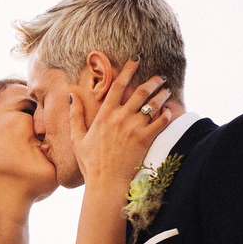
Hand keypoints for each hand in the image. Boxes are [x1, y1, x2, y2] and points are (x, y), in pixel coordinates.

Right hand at [71, 60, 172, 188]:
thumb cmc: (91, 163)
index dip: (128, 70)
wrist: (106, 183)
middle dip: (153, 81)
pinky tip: (170, 111)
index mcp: (104, 115)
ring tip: (167, 91)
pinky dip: (167, 114)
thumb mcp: (77, 139)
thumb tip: (72, 98)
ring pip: (153, 105)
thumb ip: (75, 117)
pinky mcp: (145, 140)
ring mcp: (134, 129)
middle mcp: (120, 118)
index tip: (136, 60)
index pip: (117, 86)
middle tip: (160, 76)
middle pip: (140, 92)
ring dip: (162, 95)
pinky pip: (160, 122)